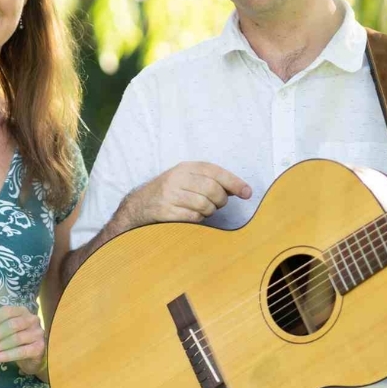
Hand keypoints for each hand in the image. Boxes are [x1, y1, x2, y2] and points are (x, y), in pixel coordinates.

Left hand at [0, 305, 46, 377]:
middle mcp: (32, 319)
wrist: (31, 356)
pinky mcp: (39, 348)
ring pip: (16, 338)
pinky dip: (7, 355)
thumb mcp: (5, 331)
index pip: (7, 311)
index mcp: (22, 311)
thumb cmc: (15, 340)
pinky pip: (21, 351)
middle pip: (11, 325)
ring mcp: (38, 333)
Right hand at [118, 162, 251, 228]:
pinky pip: (193, 218)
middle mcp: (177, 178)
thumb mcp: (187, 178)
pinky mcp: (165, 212)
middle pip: (212, 190)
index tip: (247, 193)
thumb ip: (210, 180)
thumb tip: (239, 189)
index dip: (234, 182)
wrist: (139, 205)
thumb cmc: (170, 192)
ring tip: (202, 210)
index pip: (215, 172)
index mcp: (185, 167)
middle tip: (218, 204)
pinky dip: (197, 220)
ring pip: (204, 205)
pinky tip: (191, 216)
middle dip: (221, 200)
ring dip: (209, 212)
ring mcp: (170, 195)